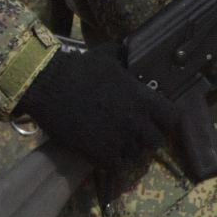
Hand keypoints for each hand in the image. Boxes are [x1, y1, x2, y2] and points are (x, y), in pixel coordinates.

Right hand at [17, 45, 175, 173]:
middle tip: (128, 134)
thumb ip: (121, 58)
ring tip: (109, 144)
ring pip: (134, 155)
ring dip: (124, 151)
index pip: (172, 118)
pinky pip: (114, 166)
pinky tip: (95, 153)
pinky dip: (106, 162)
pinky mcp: (100, 153)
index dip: (163, 121)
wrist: (44, 85)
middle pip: (155, 141)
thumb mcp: (104, 57)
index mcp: (142, 98)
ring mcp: (120, 139)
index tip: (152, 120)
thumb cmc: (74, 68)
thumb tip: (126, 50)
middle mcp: (136, 121)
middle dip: (143, 138)